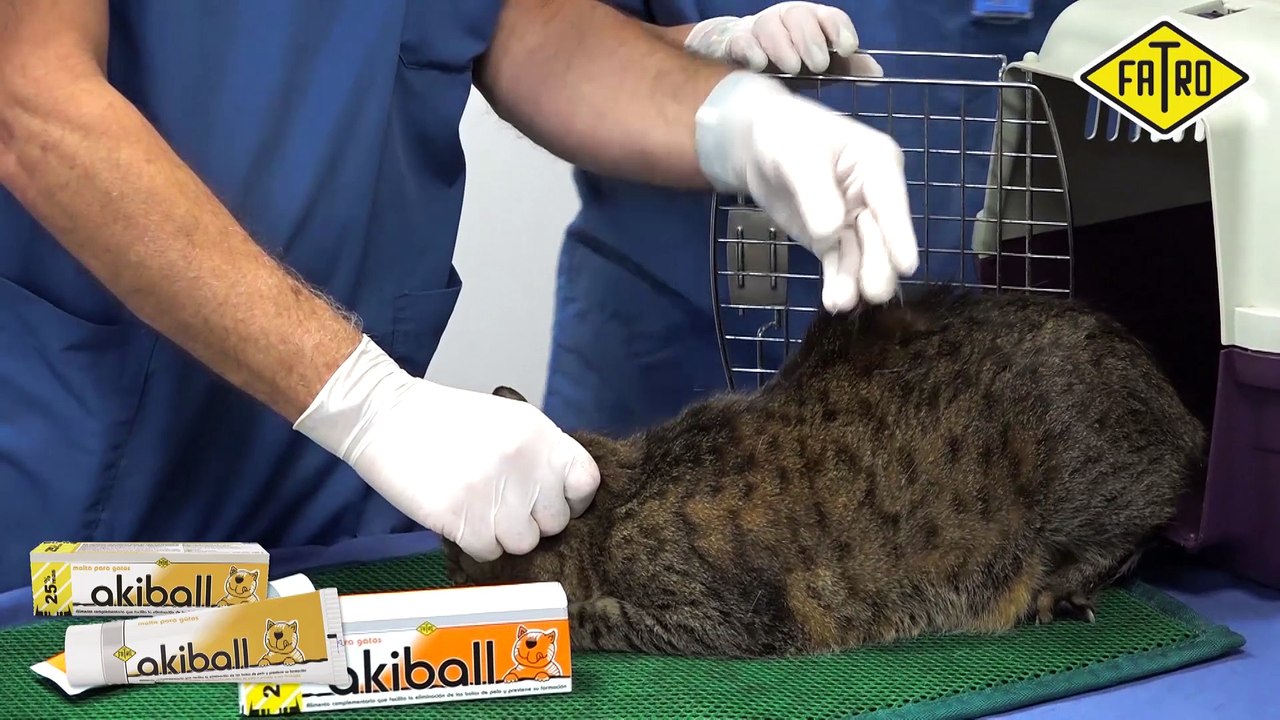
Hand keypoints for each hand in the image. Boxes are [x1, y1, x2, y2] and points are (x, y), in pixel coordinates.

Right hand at [294, 336, 600, 561]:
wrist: (386, 417)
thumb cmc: (446, 420)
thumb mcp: (507, 421)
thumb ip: (540, 454)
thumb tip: (564, 497)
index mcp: (539, 434)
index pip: (586, 482)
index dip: (572, 499)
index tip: (553, 502)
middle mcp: (523, 463)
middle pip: (554, 522)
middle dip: (532, 520)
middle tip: (503, 505)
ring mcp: (492, 492)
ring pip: (522, 543)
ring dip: (502, 535)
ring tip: (479, 509)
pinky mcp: (461, 516)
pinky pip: (487, 551)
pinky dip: (474, 542)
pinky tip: (459, 515)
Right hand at [683, 2, 882, 76]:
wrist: (742, 59)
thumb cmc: (789, 61)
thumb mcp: (820, 66)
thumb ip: (846, 68)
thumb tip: (876, 74)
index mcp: (812, 21)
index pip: (829, 17)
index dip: (839, 29)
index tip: (848, 48)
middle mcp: (786, 18)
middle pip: (799, 15)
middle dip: (811, 38)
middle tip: (819, 65)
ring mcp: (759, 28)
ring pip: (769, 25)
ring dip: (783, 46)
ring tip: (792, 67)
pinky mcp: (735, 43)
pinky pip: (742, 41)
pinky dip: (751, 51)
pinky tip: (760, 65)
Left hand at [696, 71, 918, 311]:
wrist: (757, 145)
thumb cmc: (785, 136)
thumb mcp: (799, 156)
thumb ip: (816, 192)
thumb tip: (831, 232)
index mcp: (877, 163)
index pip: (891, 201)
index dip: (899, 234)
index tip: (907, 266)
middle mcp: (873, 195)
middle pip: (879, 234)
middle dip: (877, 265)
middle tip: (872, 293)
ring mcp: (852, 220)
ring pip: (860, 254)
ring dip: (853, 279)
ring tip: (841, 303)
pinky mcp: (829, 238)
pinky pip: (837, 262)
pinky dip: (837, 281)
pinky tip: (834, 301)